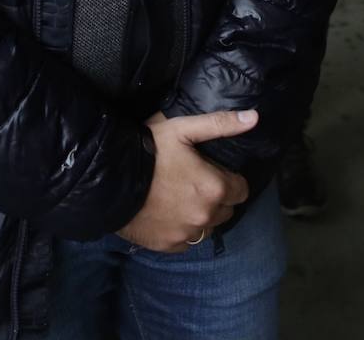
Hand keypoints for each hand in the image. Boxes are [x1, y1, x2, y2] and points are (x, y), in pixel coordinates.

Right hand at [116, 110, 257, 251]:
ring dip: (203, 216)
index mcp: (215, 188)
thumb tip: (254, 117)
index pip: (241, 190)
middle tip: (197, 183)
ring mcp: (186, 234)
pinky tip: (170, 214)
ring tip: (183, 199)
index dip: (231, 179)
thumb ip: (221, 124)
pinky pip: (187, 242)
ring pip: (208, 228)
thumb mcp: (184, 128)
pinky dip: (184, 230)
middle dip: (218, 197)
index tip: (215, 172)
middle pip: (226, 210)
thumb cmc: (150, 150)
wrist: (109, 182)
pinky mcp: (168, 246)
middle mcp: (205, 216)